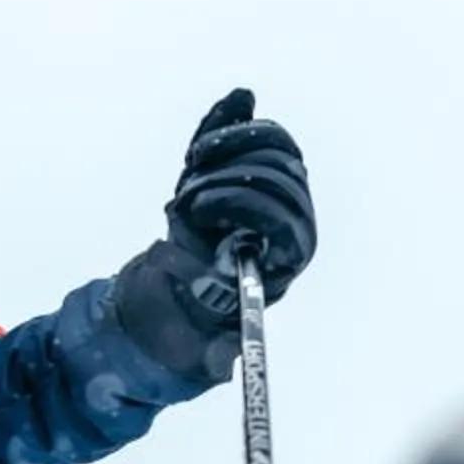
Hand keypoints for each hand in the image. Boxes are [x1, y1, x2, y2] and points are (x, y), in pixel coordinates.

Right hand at [113, 88, 316, 382]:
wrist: (175, 305)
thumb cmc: (191, 332)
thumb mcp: (202, 349)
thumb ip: (210, 355)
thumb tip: (221, 364)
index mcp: (285, 260)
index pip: (288, 218)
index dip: (244, 206)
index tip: (194, 210)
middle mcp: (285, 222)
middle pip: (279, 175)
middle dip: (228, 177)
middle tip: (189, 199)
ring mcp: (264, 194)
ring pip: (265, 150)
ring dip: (223, 151)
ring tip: (190, 174)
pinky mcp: (237, 175)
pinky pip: (241, 141)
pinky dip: (232, 123)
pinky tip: (238, 99)